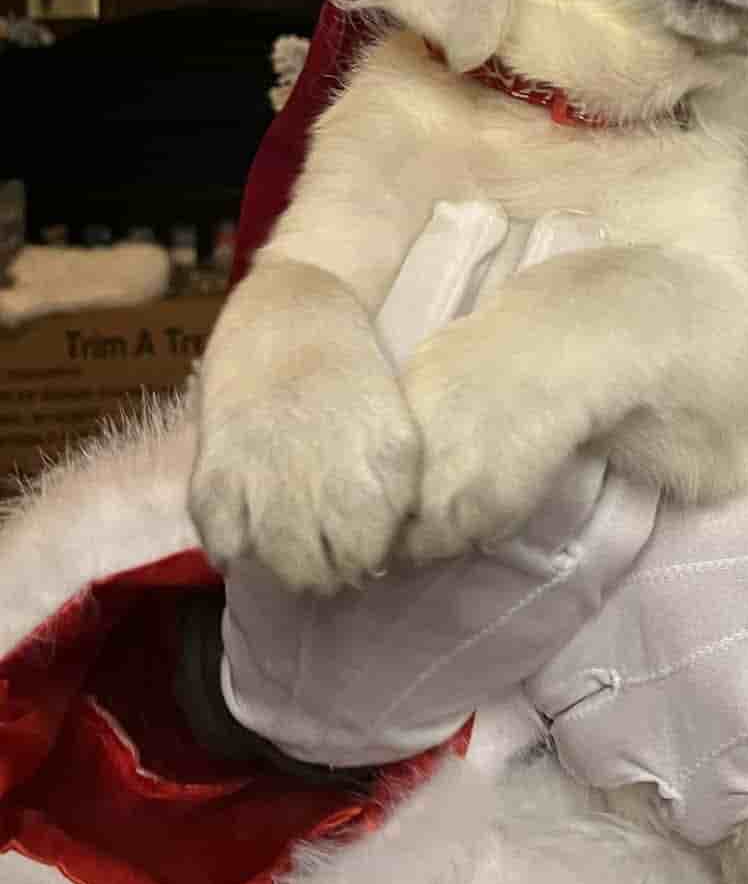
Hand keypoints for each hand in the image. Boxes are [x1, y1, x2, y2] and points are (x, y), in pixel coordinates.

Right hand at [190, 356, 421, 592]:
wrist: (291, 309)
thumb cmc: (350, 368)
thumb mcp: (393, 425)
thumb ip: (390, 489)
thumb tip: (375, 554)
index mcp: (385, 470)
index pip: (376, 555)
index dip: (365, 555)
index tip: (356, 544)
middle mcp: (331, 484)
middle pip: (328, 574)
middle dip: (327, 570)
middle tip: (318, 550)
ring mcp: (271, 483)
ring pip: (282, 567)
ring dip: (284, 564)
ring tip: (284, 544)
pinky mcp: (218, 476)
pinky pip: (224, 545)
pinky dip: (232, 546)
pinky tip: (243, 529)